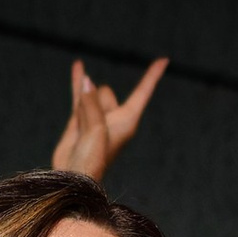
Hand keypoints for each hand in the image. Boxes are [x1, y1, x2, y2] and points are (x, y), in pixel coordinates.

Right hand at [51, 54, 166, 179]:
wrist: (73, 177)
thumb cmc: (92, 157)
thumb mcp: (96, 128)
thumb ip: (90, 103)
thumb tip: (85, 83)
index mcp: (128, 120)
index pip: (142, 92)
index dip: (152, 75)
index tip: (164, 59)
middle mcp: (115, 117)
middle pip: (105, 92)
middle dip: (94, 103)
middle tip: (91, 130)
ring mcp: (97, 117)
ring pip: (90, 95)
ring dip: (83, 104)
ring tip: (81, 130)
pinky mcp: (80, 118)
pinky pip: (79, 93)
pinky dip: (78, 81)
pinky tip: (78, 65)